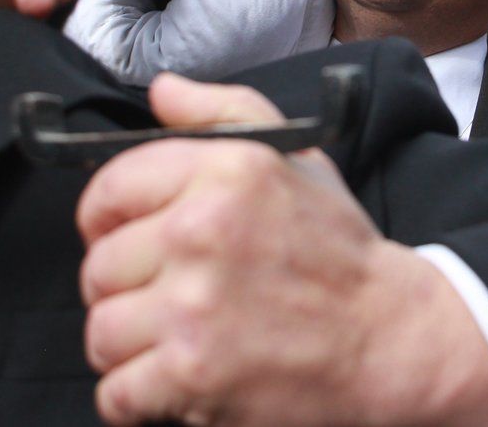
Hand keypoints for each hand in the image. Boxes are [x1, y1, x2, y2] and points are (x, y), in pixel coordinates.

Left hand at [77, 73, 487, 426]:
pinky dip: (139, 397)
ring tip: (176, 338)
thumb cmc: (337, 250)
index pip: (108, 188)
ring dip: (131, 345)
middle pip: (98, 267)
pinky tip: (176, 380)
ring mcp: (193, 307)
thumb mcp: (295, 157)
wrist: (389, 337)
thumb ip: (224, 111)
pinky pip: (116, 393)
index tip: (127, 237)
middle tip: (169, 295)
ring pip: (101, 331)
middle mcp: (201, 231)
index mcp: (224, 171)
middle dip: (126, 288)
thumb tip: (163, 91)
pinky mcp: (192, 375)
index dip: (108, 218)